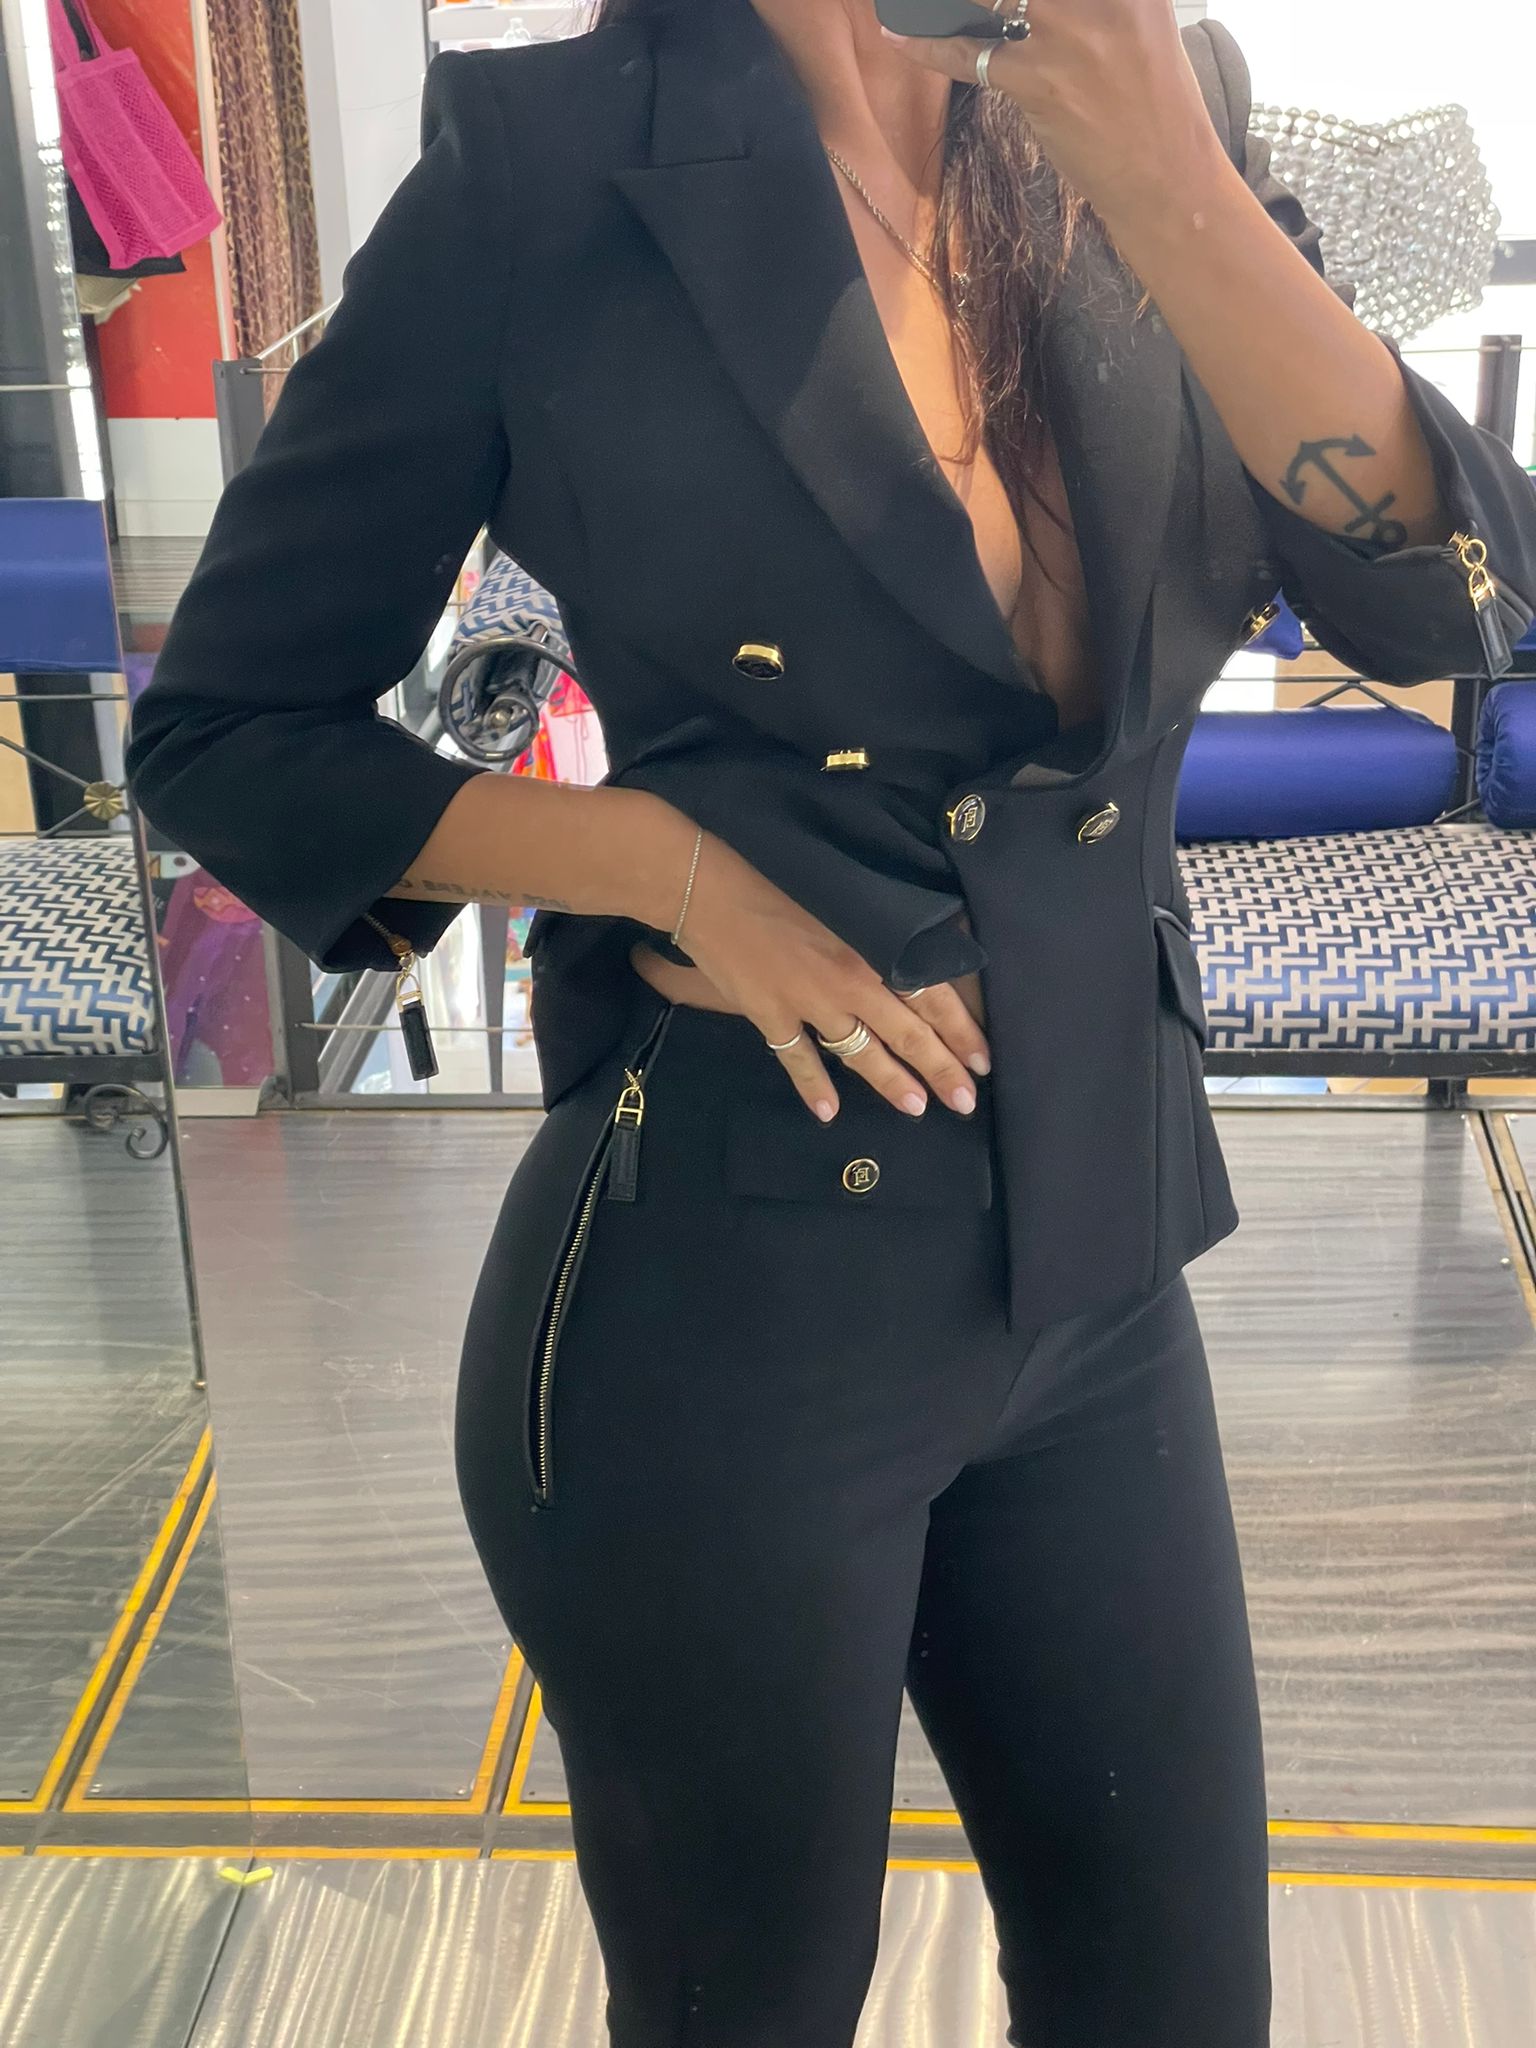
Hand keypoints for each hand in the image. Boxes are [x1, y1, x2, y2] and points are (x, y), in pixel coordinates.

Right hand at [634, 831, 990, 1122]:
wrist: (711, 888)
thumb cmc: (782, 874)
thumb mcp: (849, 891)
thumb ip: (887, 922)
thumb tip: (930, 940)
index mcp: (874, 948)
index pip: (932, 998)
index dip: (961, 1032)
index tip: (983, 1061)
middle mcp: (849, 983)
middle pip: (906, 1034)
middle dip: (939, 1070)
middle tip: (965, 1102)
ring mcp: (808, 1005)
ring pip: (860, 1052)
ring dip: (890, 1082)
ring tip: (917, 1108)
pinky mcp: (770, 1016)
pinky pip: (798, 1059)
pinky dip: (813, 1086)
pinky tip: (829, 1113)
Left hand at [878, 0, 1224, 225]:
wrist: (1164, 177)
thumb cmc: (1153, 107)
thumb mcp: (1141, 27)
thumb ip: (1097, 3)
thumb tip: (1031, 3)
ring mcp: (1067, 37)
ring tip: (918, 0)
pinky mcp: (1038, 82)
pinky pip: (967, 53)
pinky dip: (928, 44)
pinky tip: (901, 34)